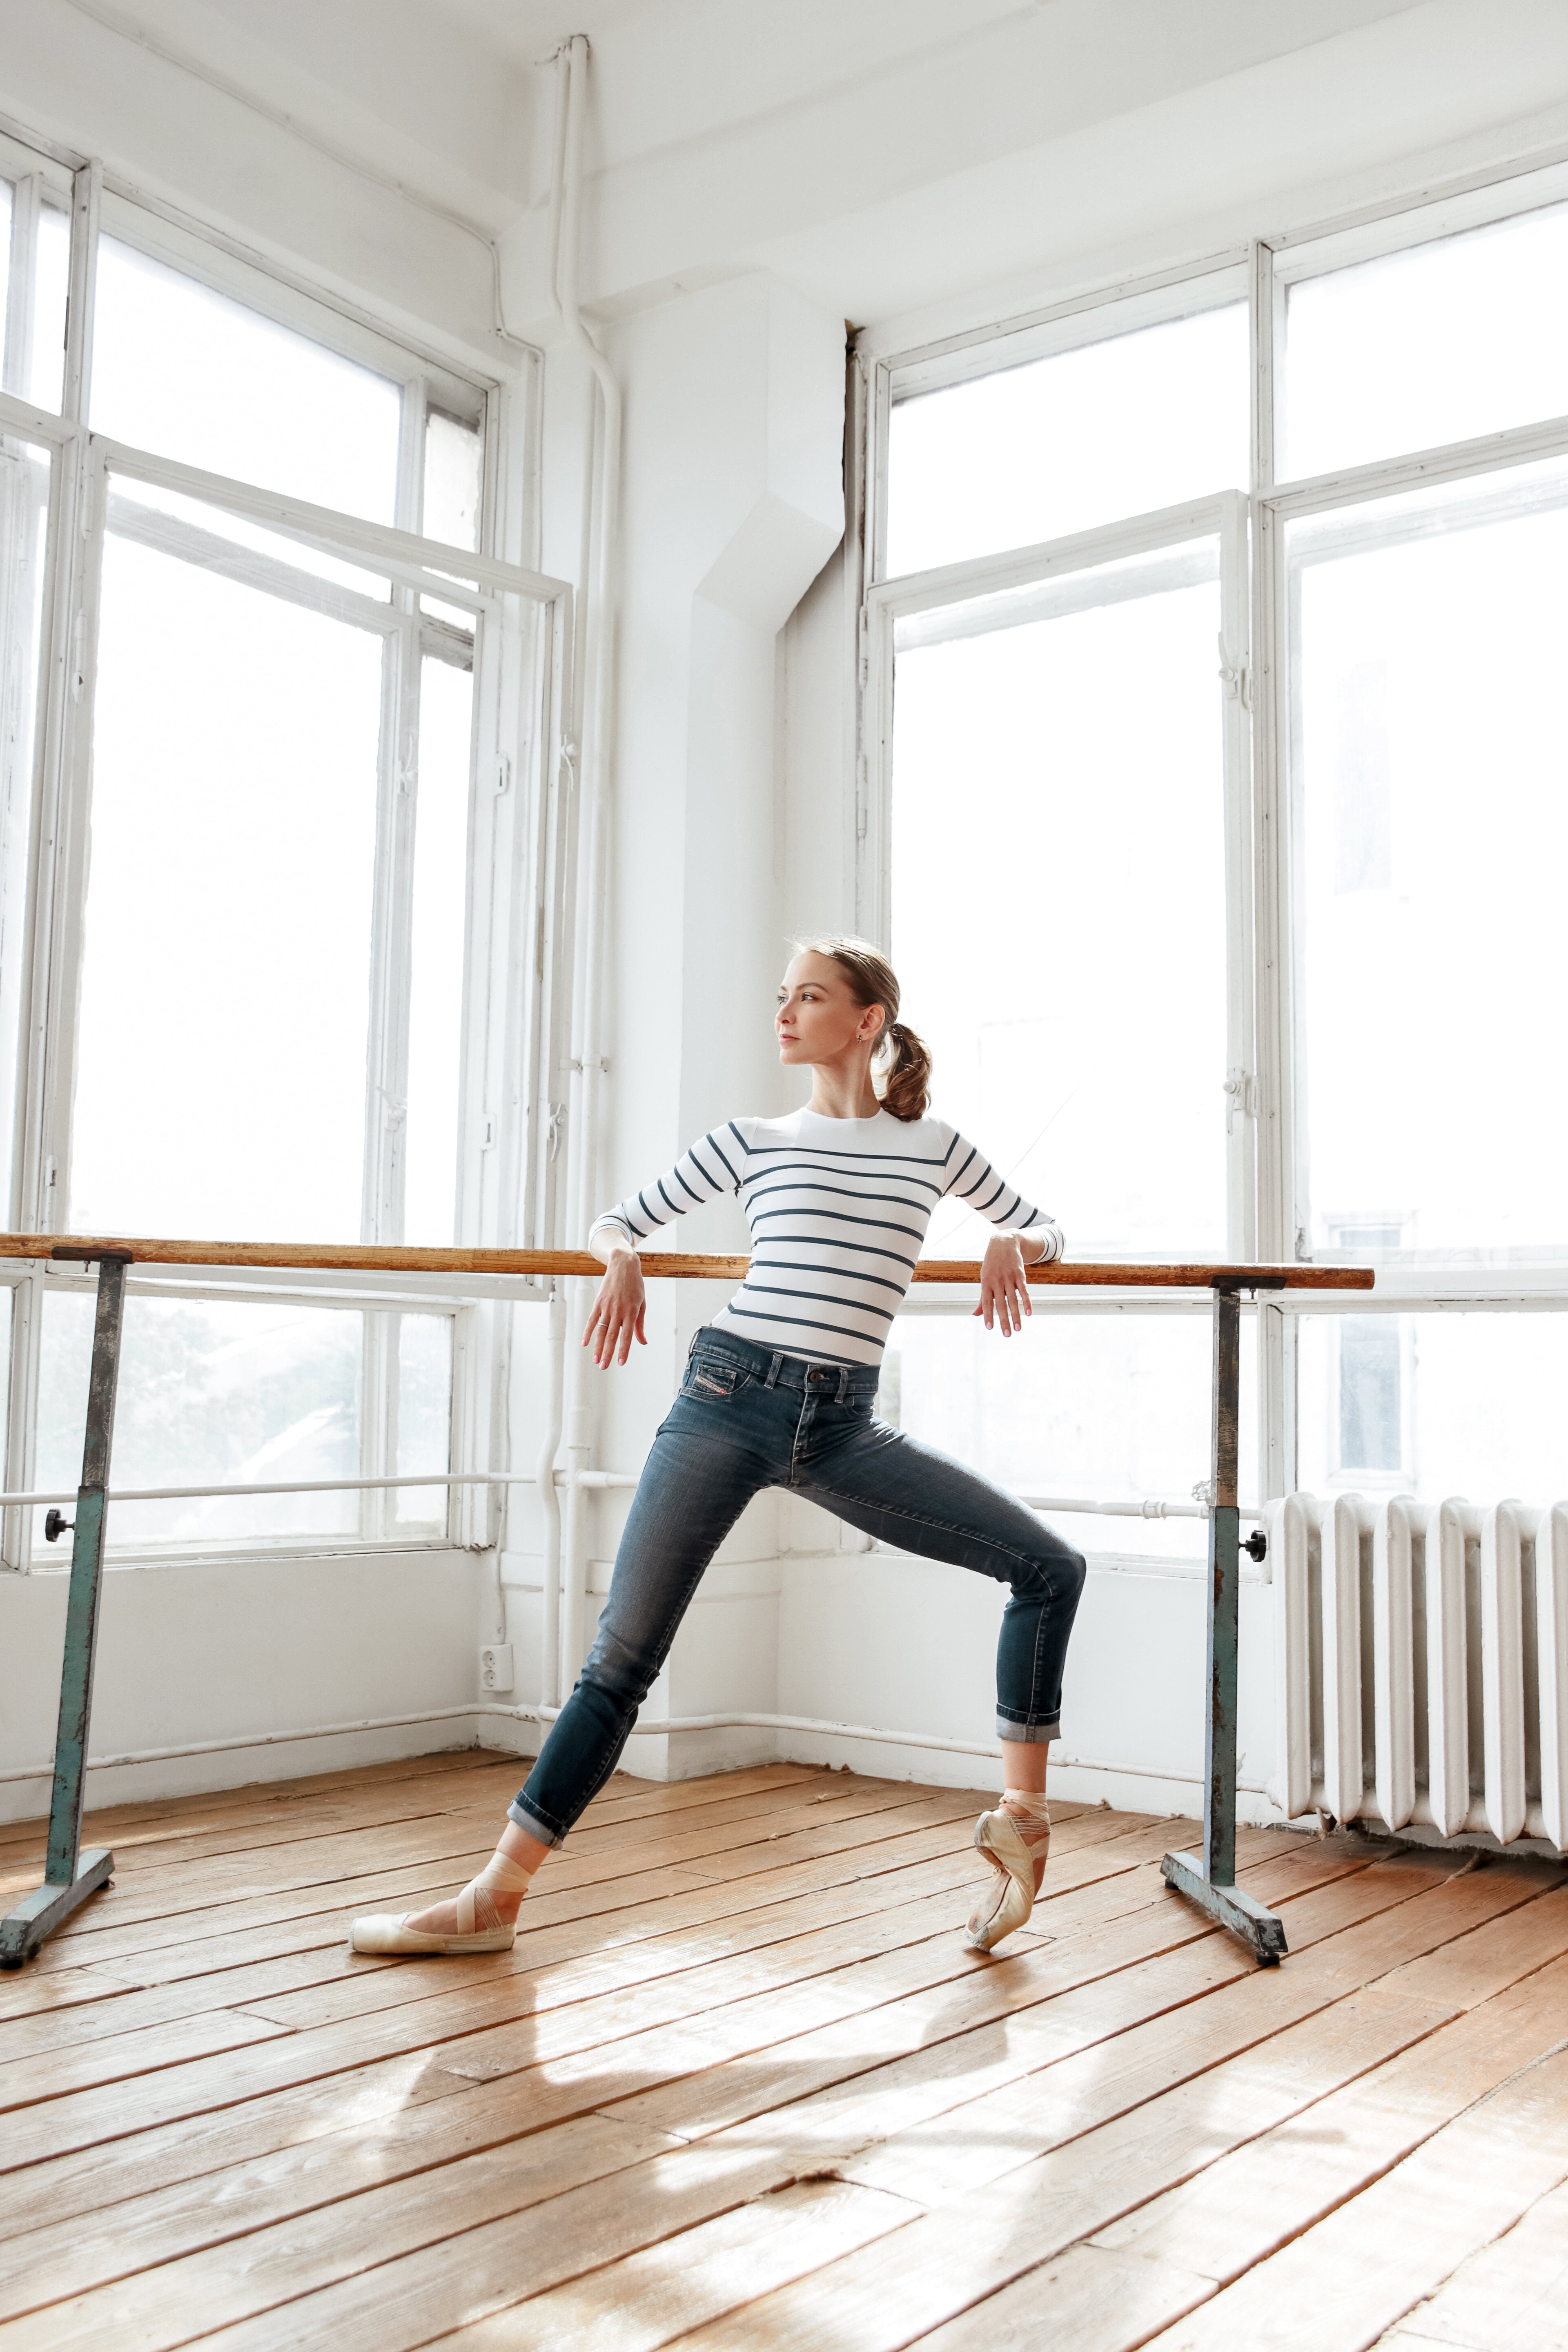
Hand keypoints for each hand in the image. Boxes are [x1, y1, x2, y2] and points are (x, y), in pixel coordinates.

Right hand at [583, 1247, 646, 1366]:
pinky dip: (587, 1332)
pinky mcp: (598, 1302)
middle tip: (603, 1366)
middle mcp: (618, 1310)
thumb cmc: (635, 1286)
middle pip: (611, 1336)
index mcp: (631, 1312)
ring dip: (597, 1347)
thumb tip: (643, 1341)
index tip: (620, 1363)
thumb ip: (640, 1324)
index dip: (623, 1350)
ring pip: (600, 1330)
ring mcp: (607, 1306)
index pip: (627, 1336)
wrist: (623, 1265)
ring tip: (595, 1360)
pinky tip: (585, 1343)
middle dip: (607, 1353)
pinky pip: (591, 1320)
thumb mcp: (642, 1304)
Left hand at [974, 1233, 1031, 1337]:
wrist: (1003, 1243)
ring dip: (1016, 1315)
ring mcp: (1009, 1278)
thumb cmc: (991, 1265)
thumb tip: (975, 1314)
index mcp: (986, 1283)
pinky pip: (1024, 1291)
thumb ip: (983, 1298)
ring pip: (1013, 1300)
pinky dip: (1027, 1302)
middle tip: (1007, 1335)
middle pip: (1001, 1304)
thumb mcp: (984, 1278)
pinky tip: (1029, 1313)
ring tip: (1018, 1329)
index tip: (989, 1328)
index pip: (987, 1302)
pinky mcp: (1020, 1275)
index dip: (987, 1315)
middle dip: (1004, 1320)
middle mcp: (997, 1281)